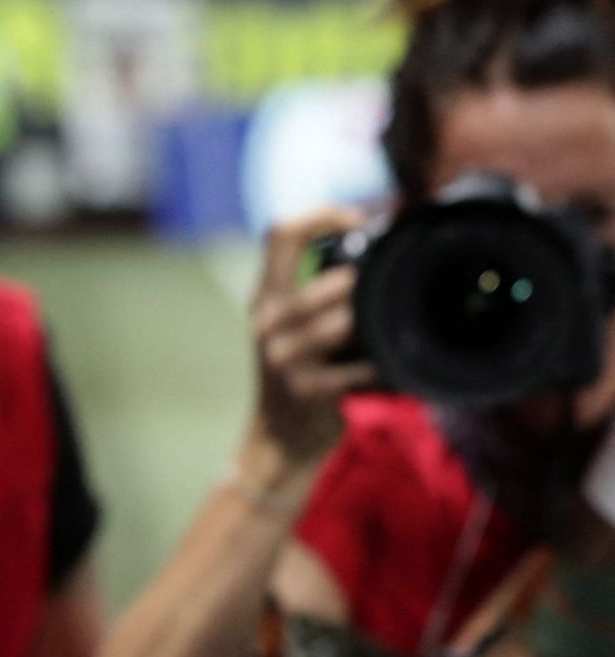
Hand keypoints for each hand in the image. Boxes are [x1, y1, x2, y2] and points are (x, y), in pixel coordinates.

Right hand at [247, 209, 379, 470]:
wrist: (278, 441)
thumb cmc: (300, 377)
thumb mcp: (292, 328)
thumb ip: (315, 292)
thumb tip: (372, 248)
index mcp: (264, 298)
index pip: (280, 233)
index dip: (322, 215)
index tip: (358, 221)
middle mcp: (267, 322)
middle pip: (335, 279)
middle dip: (370, 291)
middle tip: (386, 302)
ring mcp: (283, 357)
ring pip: (350, 321)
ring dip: (377, 332)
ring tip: (387, 341)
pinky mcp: (306, 390)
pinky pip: (363, 369)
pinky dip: (387, 372)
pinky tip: (392, 374)